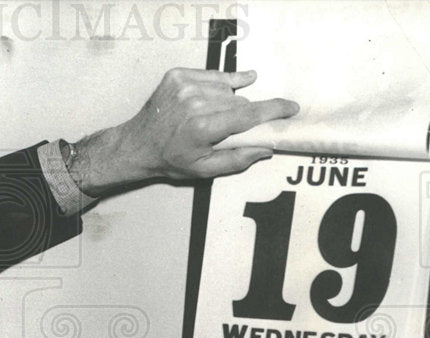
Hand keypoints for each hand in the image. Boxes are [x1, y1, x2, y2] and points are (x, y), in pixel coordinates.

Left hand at [71, 69, 299, 192]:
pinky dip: (217, 85)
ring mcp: (185, 85)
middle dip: (242, 114)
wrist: (138, 145)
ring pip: (227, 88)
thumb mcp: (204, 170)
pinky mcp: (177, 75)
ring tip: (213, 115)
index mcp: (203, 127)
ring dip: (228, 100)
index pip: (249, 114)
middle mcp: (195, 102)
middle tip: (227, 128)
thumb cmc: (170, 159)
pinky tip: (219, 92)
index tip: (291, 107)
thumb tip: (266, 149)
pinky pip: (212, 75)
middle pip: (239, 101)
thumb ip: (237, 160)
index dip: (273, 110)